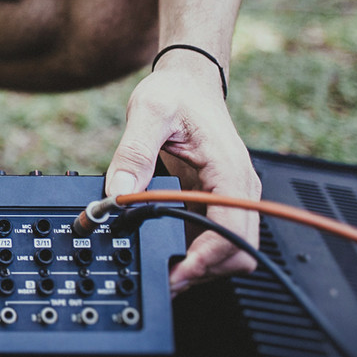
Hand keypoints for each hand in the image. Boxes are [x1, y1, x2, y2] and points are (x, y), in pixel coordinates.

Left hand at [104, 60, 260, 293]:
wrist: (188, 81)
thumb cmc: (177, 93)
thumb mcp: (149, 113)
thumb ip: (133, 153)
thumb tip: (118, 193)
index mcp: (230, 171)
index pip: (233, 231)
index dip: (208, 258)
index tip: (178, 270)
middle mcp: (238, 188)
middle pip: (237, 251)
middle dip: (204, 268)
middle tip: (164, 275)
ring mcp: (228, 196)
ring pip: (227, 249)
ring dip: (198, 262)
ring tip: (161, 265)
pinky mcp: (213, 198)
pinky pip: (209, 235)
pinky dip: (191, 248)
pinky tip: (162, 245)